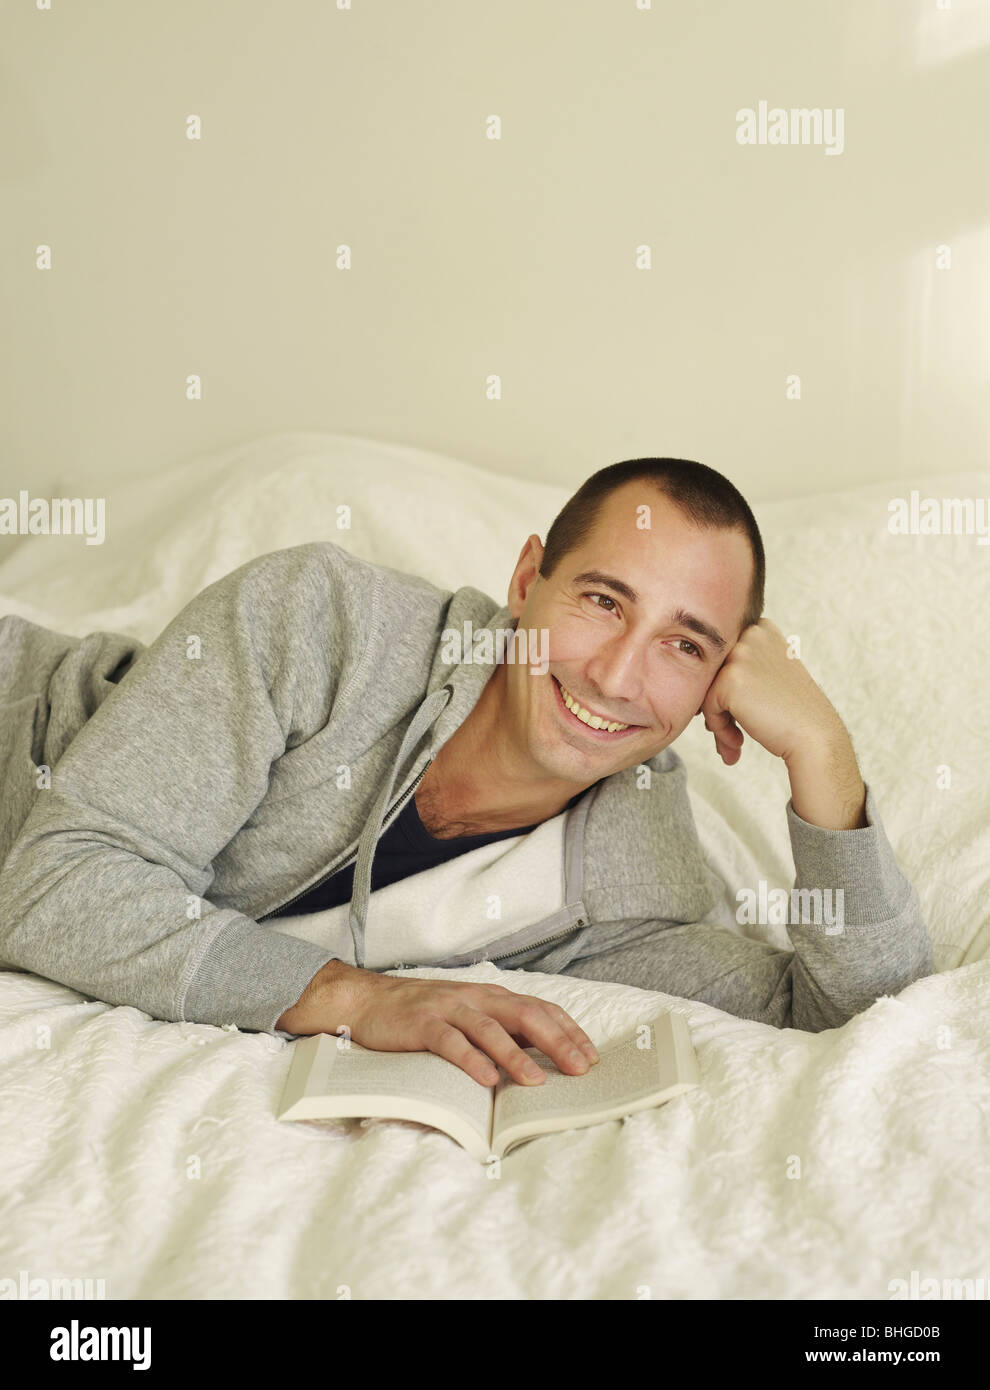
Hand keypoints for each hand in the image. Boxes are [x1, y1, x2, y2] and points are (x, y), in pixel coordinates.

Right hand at [279, 960, 599, 1086]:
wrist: (368, 1001)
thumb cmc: (423, 1015)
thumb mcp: (468, 1016)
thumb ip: (500, 1030)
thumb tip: (541, 1057)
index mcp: (491, 997)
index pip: (541, 1009)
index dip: (569, 1031)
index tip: (592, 1056)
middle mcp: (475, 998)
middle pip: (525, 1015)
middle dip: (557, 1042)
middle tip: (581, 1069)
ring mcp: (449, 1009)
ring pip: (490, 1029)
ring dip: (515, 1056)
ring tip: (536, 1082)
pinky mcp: (422, 1024)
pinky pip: (450, 1041)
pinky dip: (469, 1059)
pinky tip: (485, 1079)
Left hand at [698, 618, 843, 765]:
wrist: (814, 736)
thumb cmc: (792, 712)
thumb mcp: (771, 672)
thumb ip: (742, 666)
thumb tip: (699, 676)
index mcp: (762, 629)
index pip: (723, 658)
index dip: (725, 689)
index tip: (739, 713)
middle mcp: (751, 634)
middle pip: (713, 672)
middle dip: (719, 706)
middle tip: (733, 735)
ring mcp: (740, 654)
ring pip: (707, 689)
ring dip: (718, 721)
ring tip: (734, 742)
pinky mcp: (730, 678)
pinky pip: (707, 707)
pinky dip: (719, 729)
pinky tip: (738, 743)